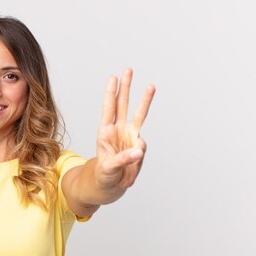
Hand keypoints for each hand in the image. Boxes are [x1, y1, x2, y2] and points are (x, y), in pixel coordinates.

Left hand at [94, 68, 154, 197]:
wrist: (111, 185)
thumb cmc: (104, 175)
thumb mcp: (108, 169)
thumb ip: (123, 159)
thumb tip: (139, 150)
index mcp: (105, 133)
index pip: (108, 109)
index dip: (111, 93)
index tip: (113, 78)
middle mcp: (118, 130)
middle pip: (122, 104)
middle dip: (125, 87)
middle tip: (128, 69)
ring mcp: (129, 136)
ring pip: (139, 114)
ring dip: (144, 100)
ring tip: (151, 85)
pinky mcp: (138, 145)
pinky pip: (143, 143)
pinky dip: (140, 151)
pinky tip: (133, 160)